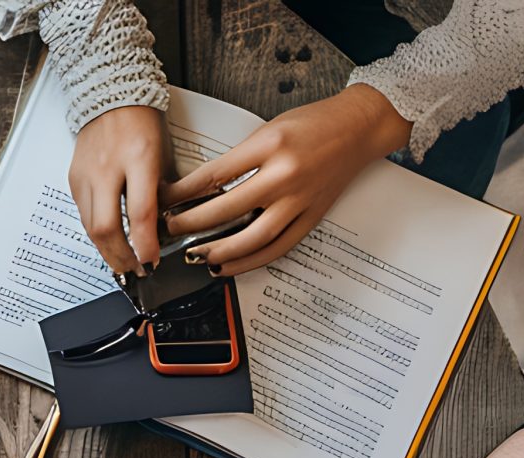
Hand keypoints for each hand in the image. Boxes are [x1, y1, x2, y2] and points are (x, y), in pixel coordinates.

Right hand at [69, 104, 166, 273]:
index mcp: (137, 158)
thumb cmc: (140, 121)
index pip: (139, 212)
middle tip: (135, 269)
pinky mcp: (74, 179)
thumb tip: (159, 227)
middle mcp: (107, 168)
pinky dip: (97, 232)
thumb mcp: (161, 153)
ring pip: (91, 227)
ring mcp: (86, 175)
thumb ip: (159, 190)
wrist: (108, 94)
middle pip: (106, 227)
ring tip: (123, 261)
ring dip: (107, 250)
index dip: (145, 244)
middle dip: (121, 256)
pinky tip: (109, 239)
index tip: (151, 260)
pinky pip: (84, 215)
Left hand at [161, 84, 412, 272]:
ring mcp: (300, 200)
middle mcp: (285, 174)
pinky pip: (278, 248)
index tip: (163, 203)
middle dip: (191, 224)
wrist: (359, 127)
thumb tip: (199, 190)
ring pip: (253, 238)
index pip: (213, 176)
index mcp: (269, 146)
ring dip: (218, 252)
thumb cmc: (312, 124)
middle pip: (227, 209)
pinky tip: (228, 266)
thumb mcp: (266, 131)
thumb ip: (237, 161)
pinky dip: (250, 261)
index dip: (181, 194)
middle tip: (170, 230)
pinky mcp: (312, 218)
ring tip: (195, 255)